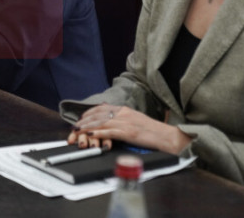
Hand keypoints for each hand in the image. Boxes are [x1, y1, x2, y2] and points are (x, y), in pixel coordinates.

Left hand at [67, 104, 191, 154]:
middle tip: (75, 126)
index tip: (82, 118)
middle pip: (99, 114)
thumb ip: (124, 119)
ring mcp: (126, 122)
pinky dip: (99, 133)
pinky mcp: (129, 133)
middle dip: (85, 120)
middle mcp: (124, 113)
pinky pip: (110, 132)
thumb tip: (111, 120)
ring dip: (88, 126)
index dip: (90, 113)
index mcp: (126, 110)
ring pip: (102, 122)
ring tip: (78, 130)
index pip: (103, 108)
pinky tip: (91, 134)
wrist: (168, 137)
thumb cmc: (153, 132)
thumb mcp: (136, 120)